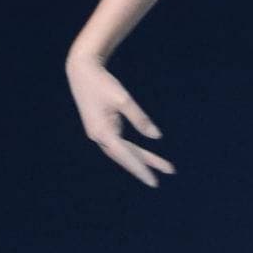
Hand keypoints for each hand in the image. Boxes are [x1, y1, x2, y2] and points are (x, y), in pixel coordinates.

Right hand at [66, 54, 175, 187]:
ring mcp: (99, 134)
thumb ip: (140, 119)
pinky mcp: (102, 128)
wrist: (82, 72)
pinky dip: (134, 150)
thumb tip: (156, 137)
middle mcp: (99, 137)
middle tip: (170, 171)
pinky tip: (145, 156)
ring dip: (143, 158)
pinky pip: (121, 144)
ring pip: (124, 151)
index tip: (155, 181)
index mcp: (102, 133)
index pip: (126, 156)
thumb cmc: (104, 84)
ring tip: (164, 166)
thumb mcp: (124, 100)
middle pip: (127, 156)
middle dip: (148, 164)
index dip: (141, 168)